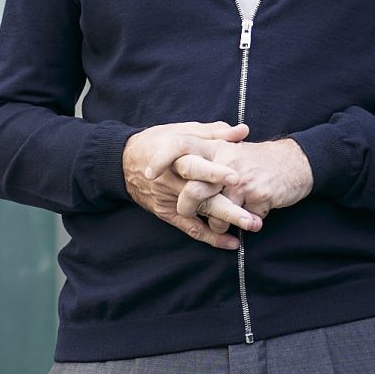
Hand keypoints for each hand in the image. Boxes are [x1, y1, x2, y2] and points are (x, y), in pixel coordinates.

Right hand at [123, 123, 248, 250]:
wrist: (123, 161)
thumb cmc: (158, 141)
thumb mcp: (183, 130)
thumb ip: (214, 132)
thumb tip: (243, 131)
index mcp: (175, 155)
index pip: (193, 165)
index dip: (213, 172)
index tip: (236, 178)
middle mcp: (171, 178)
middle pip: (199, 194)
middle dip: (226, 206)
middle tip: (251, 217)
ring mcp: (168, 197)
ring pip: (198, 211)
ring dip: (225, 221)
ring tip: (251, 225)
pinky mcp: (166, 212)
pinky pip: (190, 227)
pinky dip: (211, 237)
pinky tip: (232, 243)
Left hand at [171, 138, 313, 230]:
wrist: (296, 163)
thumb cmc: (258, 161)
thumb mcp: (230, 150)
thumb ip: (206, 154)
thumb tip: (177, 165)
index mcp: (215, 148)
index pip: (180, 145)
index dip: (162, 158)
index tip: (148, 174)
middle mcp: (226, 160)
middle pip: (194, 188)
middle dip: (187, 206)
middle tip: (182, 212)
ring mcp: (242, 179)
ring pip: (216, 211)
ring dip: (217, 221)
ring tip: (221, 221)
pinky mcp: (259, 195)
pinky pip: (239, 219)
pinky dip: (242, 223)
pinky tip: (249, 218)